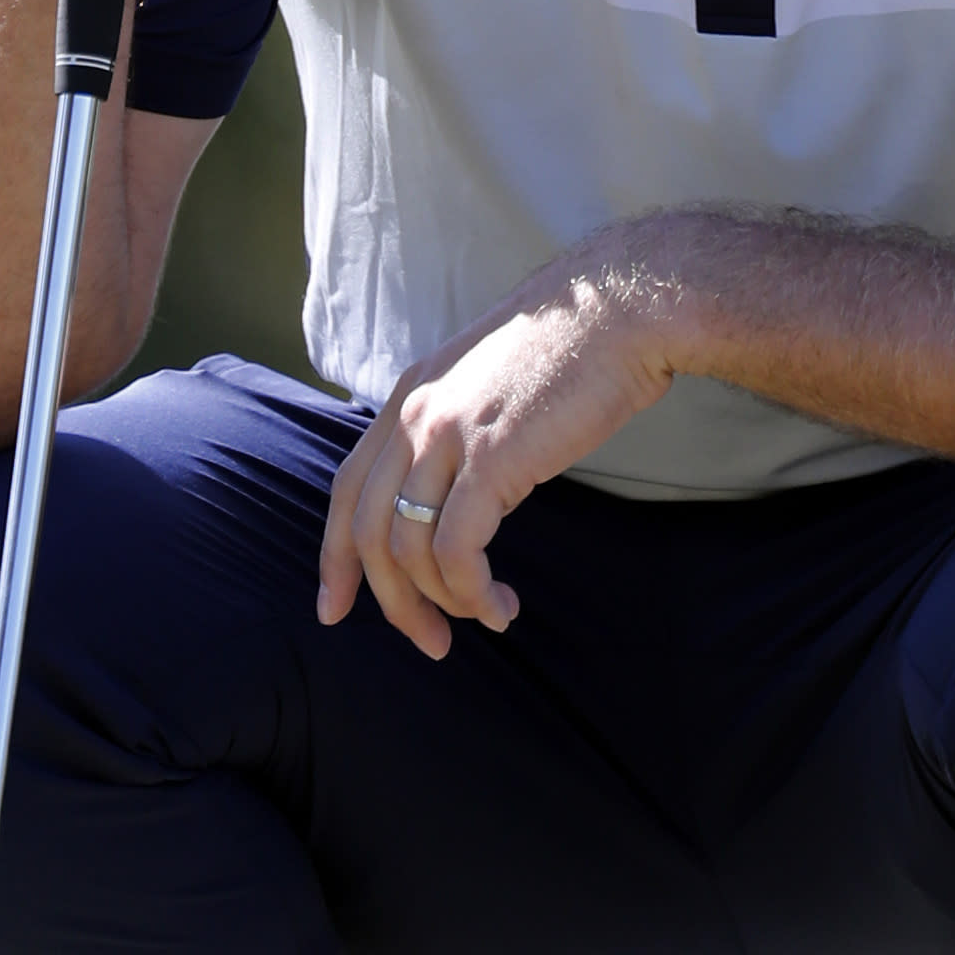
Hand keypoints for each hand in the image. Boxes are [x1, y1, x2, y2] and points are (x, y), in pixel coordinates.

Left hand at [317, 249, 682, 657]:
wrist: (619, 311)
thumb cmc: (573, 352)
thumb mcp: (490, 387)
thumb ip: (460, 431)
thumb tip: (458, 492)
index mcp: (407, 398)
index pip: (346, 490)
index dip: (335, 555)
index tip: (334, 606)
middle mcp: (413, 416)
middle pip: (367, 530)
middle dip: (391, 601)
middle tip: (428, 643)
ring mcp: (446, 435)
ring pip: (408, 548)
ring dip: (442, 602)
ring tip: (484, 618)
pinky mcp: (490, 458)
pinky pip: (457, 549)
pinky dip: (471, 591)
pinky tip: (499, 605)